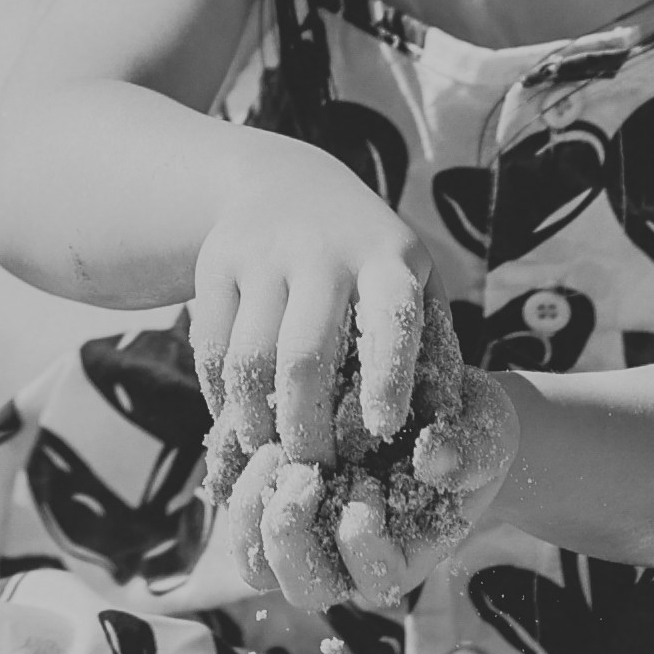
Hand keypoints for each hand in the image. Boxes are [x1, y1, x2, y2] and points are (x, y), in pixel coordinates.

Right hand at [188, 139, 430, 469]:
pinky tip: (235, 421)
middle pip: (306, 356)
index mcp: (386, 257)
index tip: (382, 431)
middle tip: (313, 471)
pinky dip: (220, 396)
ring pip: (250, 359)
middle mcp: (323, 251)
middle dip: (306, 427)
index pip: (391, 320)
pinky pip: (212, 348)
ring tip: (269, 453)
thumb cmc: (367, 257)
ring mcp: (262, 254)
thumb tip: (441, 427)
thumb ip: (429, 343)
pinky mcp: (216, 263)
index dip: (387, 379)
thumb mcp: (410, 276)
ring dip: (257, 419)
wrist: (284, 182)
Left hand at [220, 349, 528, 612]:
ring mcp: (307, 539)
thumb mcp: (486, 432)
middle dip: (292, 537)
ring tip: (271, 452)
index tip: (370, 480)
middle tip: (302, 473)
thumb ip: (472, 451)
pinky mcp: (275, 504)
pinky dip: (234, 477)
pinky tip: (250, 430)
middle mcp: (348, 563)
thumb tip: (433, 460)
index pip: (375, 579)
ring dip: (254, 512)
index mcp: (404, 559)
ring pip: (256, 563)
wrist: (433, 403)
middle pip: (304, 588)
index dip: (364, 536)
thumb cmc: (470, 427)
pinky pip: (237, 512)